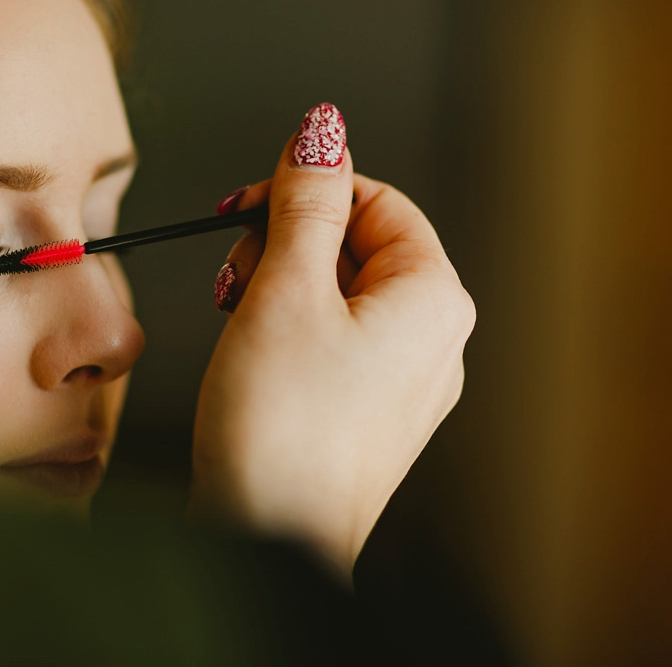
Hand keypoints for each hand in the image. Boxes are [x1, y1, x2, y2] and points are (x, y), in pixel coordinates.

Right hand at [189, 104, 475, 576]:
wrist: (268, 542)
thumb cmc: (281, 433)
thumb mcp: (285, 289)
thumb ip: (306, 200)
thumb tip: (324, 130)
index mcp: (433, 299)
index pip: (377, 199)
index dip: (308, 189)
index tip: (252, 201)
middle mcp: (432, 339)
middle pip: (357, 243)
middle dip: (286, 244)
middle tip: (241, 272)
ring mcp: (402, 380)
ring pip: (338, 291)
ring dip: (278, 285)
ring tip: (238, 316)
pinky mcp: (367, 410)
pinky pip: (332, 340)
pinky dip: (285, 330)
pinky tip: (252, 351)